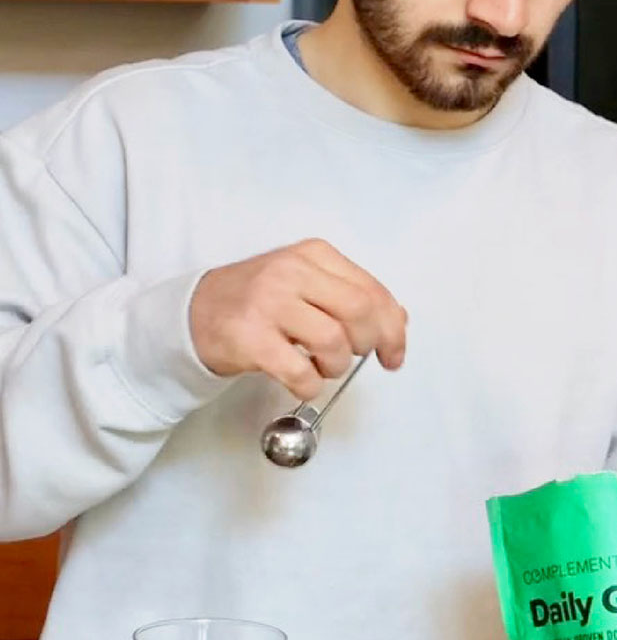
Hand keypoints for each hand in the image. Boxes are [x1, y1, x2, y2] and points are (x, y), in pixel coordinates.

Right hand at [190, 238, 407, 399]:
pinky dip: (310, 385)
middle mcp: (291, 272)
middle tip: (358, 357)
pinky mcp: (250, 338)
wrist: (195, 313)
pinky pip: (300, 372)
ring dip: (336, 366)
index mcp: (313, 255)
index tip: (394, 353)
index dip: (392, 328)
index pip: (372, 291)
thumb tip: (398, 321)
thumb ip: (352, 297)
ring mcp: (268, 303)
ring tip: (321, 366)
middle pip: (358, 312)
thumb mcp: (308, 284)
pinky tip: (302, 380)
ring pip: (333, 341)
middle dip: (369, 343)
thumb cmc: (259, 301)